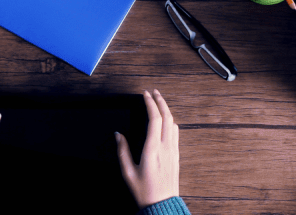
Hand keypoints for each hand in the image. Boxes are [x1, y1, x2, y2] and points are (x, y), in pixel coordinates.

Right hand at [116, 90, 179, 208]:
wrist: (162, 204)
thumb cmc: (144, 191)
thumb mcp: (128, 172)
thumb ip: (122, 151)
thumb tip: (118, 135)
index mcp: (152, 149)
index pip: (155, 119)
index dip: (151, 103)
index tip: (145, 94)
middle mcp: (165, 147)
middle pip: (167, 116)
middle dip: (161, 101)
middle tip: (154, 92)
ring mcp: (173, 150)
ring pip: (173, 123)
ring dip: (167, 110)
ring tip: (159, 103)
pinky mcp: (177, 155)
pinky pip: (175, 133)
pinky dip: (170, 121)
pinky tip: (166, 121)